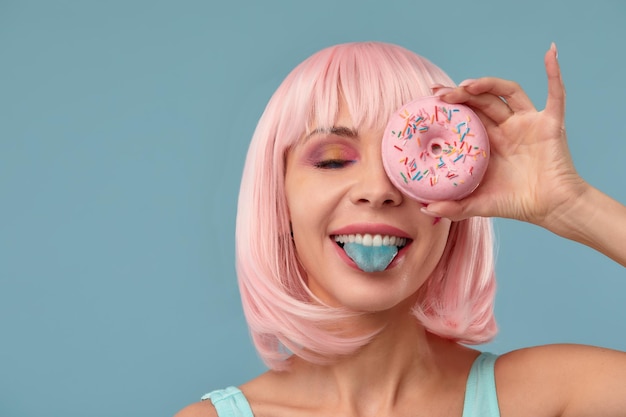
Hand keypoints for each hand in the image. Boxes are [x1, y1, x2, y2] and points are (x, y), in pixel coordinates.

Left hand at [424, 43, 587, 229]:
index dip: (449, 106)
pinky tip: (550, 53)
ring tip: (466, 85)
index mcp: (488, 141)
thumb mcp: (479, 204)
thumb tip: (425, 209)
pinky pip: (555, 95)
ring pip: (506, 93)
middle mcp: (506, 128)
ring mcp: (527, 123)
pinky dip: (554, 74)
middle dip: (460, 94)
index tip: (428, 100)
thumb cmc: (517, 204)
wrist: (552, 209)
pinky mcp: (550, 124)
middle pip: (481, 101)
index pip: (466, 115)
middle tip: (439, 94)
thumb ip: (454, 207)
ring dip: (487, 84)